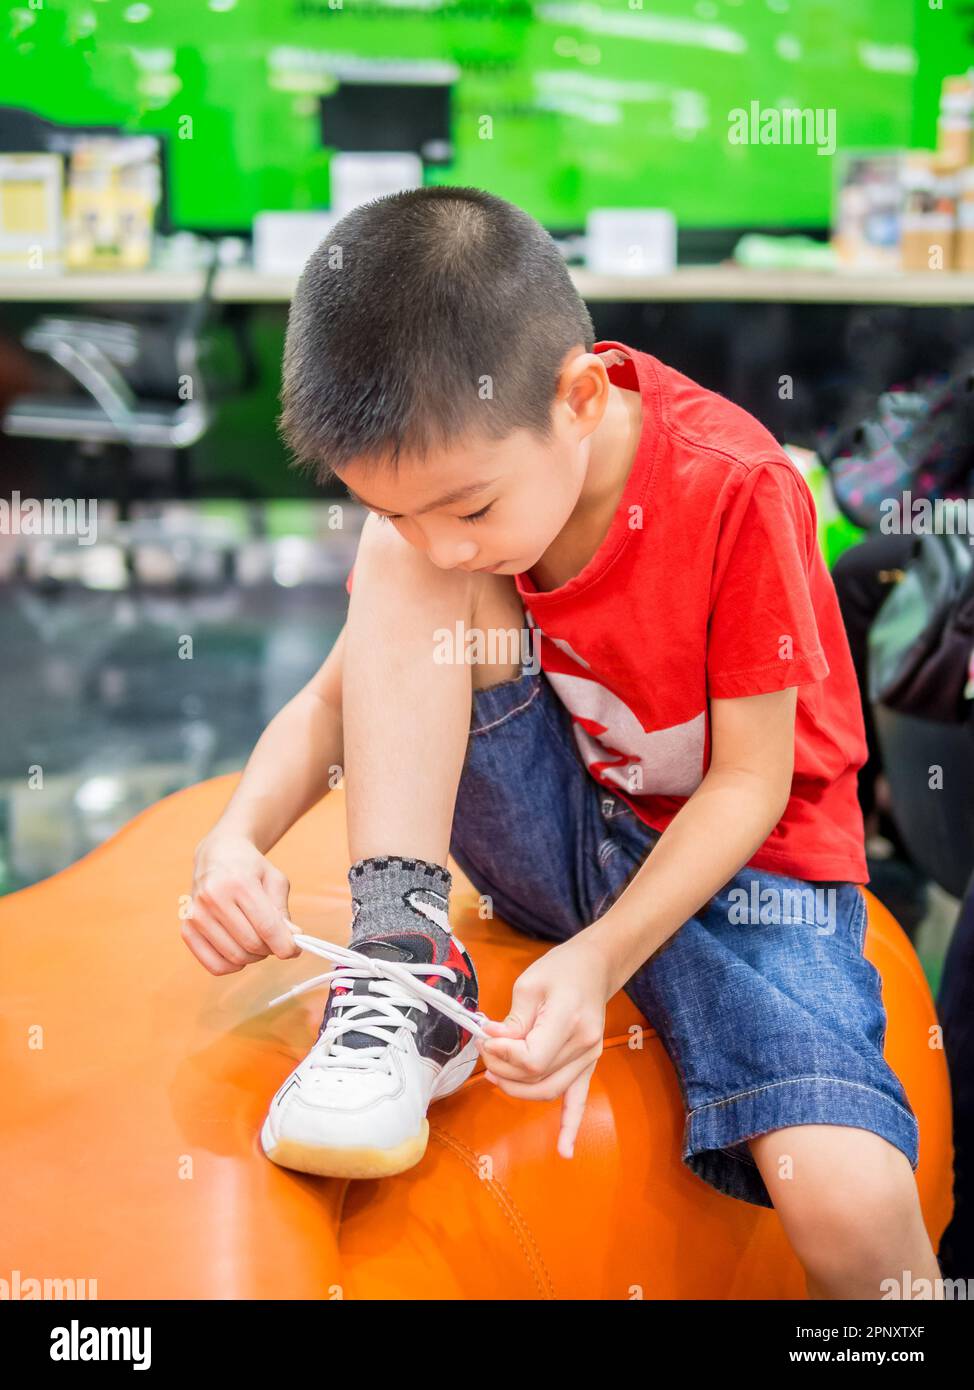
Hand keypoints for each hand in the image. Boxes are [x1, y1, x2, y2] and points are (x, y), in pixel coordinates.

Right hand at [182, 833, 301, 973]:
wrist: (217, 855)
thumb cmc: (250, 868)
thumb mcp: (275, 880)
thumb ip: (283, 911)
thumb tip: (291, 942)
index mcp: (238, 882)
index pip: (267, 926)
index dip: (285, 945)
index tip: (294, 950)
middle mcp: (213, 898)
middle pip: (251, 944)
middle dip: (270, 949)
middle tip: (275, 940)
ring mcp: (196, 915)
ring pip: (235, 957)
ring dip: (253, 957)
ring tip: (257, 940)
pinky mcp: (187, 929)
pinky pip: (214, 965)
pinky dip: (233, 965)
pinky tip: (239, 949)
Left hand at [476, 934, 609, 1159]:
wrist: (595, 967)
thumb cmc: (561, 969)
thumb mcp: (529, 985)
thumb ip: (513, 1020)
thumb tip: (493, 1042)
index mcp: (569, 1022)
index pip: (532, 1058)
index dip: (503, 1055)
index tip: (487, 1038)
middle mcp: (584, 1046)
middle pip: (537, 1077)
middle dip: (503, 1070)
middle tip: (486, 1050)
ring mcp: (590, 1058)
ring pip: (549, 1091)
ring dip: (518, 1089)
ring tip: (496, 1075)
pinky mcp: (589, 1065)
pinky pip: (579, 1100)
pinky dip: (571, 1126)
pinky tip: (564, 1151)